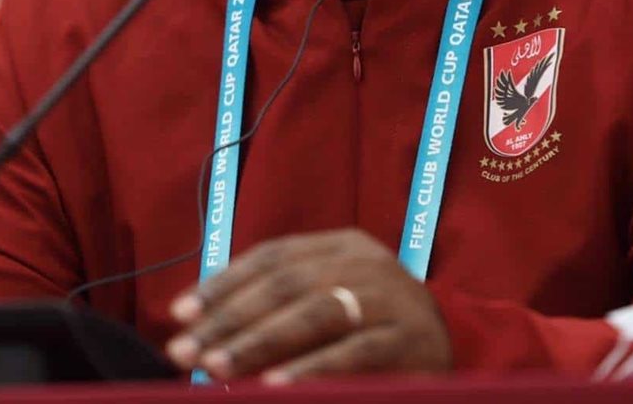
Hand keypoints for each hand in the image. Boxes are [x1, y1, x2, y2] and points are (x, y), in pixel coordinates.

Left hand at [164, 228, 450, 383]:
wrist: (453, 345)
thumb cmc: (373, 326)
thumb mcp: (329, 301)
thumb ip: (278, 306)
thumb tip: (203, 327)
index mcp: (341, 245)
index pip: (272, 256)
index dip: (223, 282)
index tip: (179, 313)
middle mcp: (366, 262)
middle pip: (287, 284)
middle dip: (230, 318)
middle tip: (186, 350)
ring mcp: (391, 297)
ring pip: (315, 314)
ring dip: (259, 343)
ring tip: (216, 368)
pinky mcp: (409, 339)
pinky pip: (352, 354)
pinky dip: (310, 370)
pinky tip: (274, 388)